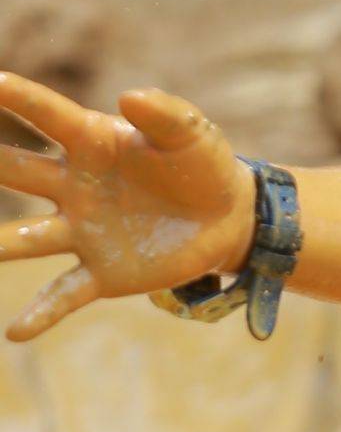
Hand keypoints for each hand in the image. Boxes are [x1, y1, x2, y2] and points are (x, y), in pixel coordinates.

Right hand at [0, 75, 254, 342]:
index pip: (47, 116)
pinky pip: (63, 294)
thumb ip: (165, 114)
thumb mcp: (191, 134)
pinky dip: (41, 314)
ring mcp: (83, 230)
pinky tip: (14, 334)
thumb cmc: (202, 165)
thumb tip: (128, 97)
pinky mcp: (102, 272)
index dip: (18, 98)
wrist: (227, 219)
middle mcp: (74, 184)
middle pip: (16, 171)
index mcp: (92, 142)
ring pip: (28, 237)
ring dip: (0, 243)